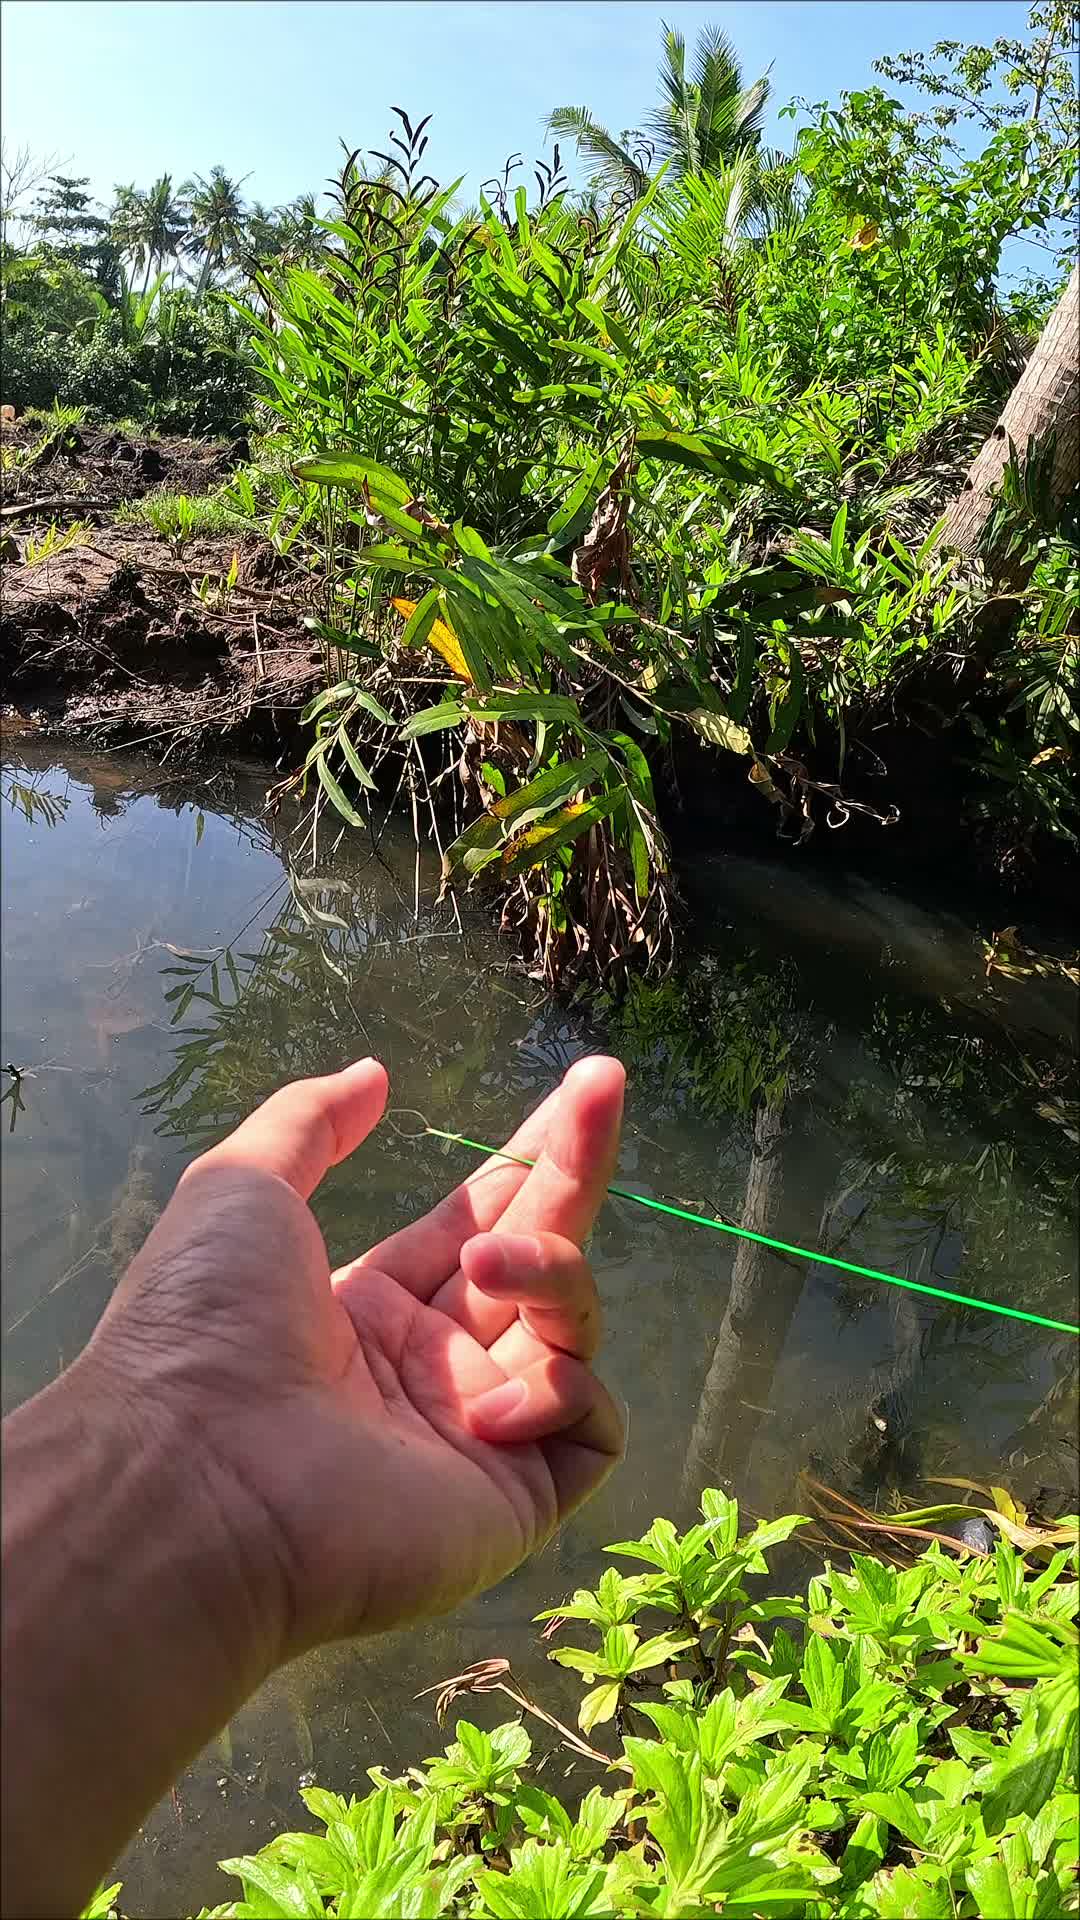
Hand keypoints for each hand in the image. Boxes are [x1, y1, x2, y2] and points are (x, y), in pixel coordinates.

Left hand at [81, 1055, 625, 1660]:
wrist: (199, 1478)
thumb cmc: (204, 1327)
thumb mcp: (241, 1186)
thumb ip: (312, 1122)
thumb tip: (374, 1075)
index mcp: (374, 1306)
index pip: (480, 1220)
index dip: (533, 1156)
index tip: (584, 1089)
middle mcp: (435, 1367)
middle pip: (541, 1255)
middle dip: (577, 1167)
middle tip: (606, 1082)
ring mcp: (479, 1434)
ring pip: (572, 1328)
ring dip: (550, 1272)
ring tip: (486, 1268)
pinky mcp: (516, 1500)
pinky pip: (590, 1422)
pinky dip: (561, 1391)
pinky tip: (488, 1402)